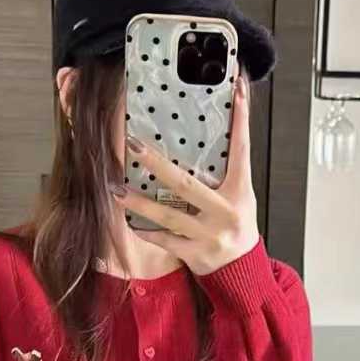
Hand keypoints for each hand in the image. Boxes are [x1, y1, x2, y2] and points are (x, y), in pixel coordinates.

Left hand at [117, 73, 259, 276]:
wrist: (243, 271)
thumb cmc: (236, 226)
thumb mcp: (241, 196)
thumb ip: (225, 172)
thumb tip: (203, 137)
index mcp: (240, 191)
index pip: (241, 149)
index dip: (240, 119)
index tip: (236, 89)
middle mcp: (225, 212)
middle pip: (186, 184)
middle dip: (157, 164)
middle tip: (133, 144)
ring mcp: (209, 235)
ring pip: (169, 216)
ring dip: (140, 203)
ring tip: (116, 189)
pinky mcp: (195, 253)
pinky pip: (165, 241)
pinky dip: (147, 232)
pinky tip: (131, 223)